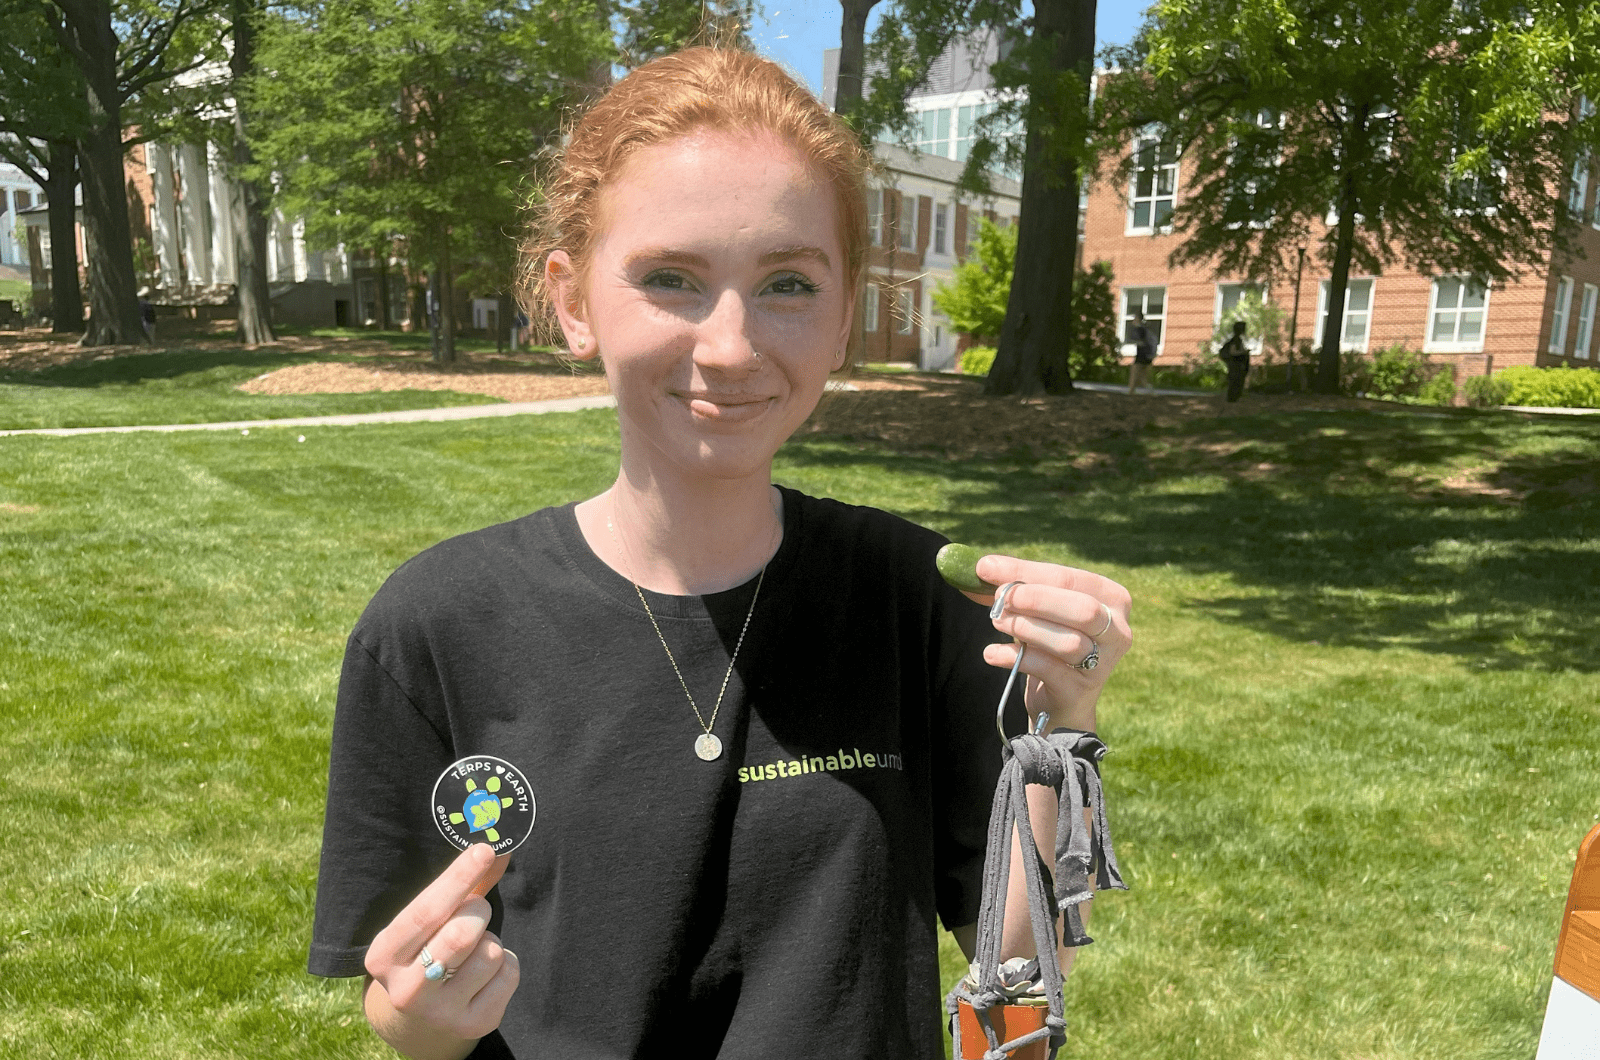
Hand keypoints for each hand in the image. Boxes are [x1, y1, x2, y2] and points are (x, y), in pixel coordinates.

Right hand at [362, 844, 518, 1052]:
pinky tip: (484, 974)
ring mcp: (440, 1013)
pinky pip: (509, 973)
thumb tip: (498, 847)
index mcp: (382, 957)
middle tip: (476, 912)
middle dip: (479, 911)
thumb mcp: (429, 922)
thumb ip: (462, 886)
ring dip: (491, 940)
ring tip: (472, 951)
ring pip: (491, 952)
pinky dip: (506, 963)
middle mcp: (405, 990)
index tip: (485, 850)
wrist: (421, 1018)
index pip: (425, 912)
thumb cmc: (426, 951)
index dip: (458, 878)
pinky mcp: (473, 1025)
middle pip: (462, 932)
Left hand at [965, 554, 1131, 731]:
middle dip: (1037, 599)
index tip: (986, 567)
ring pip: (1070, 642)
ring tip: (997, 621)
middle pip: (1083, 609)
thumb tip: (982, 567)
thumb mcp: (1038, 611)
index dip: (1027, 571)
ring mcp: (1103, 664)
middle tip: (999, 597)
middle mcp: (1117, 631)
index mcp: (1112, 599)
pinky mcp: (1080, 692)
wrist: (1058, 702)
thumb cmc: (1049, 645)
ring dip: (1027, 628)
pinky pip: (1049, 671)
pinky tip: (992, 652)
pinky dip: (1016, 658)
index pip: (1069, 578)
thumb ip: (1014, 588)